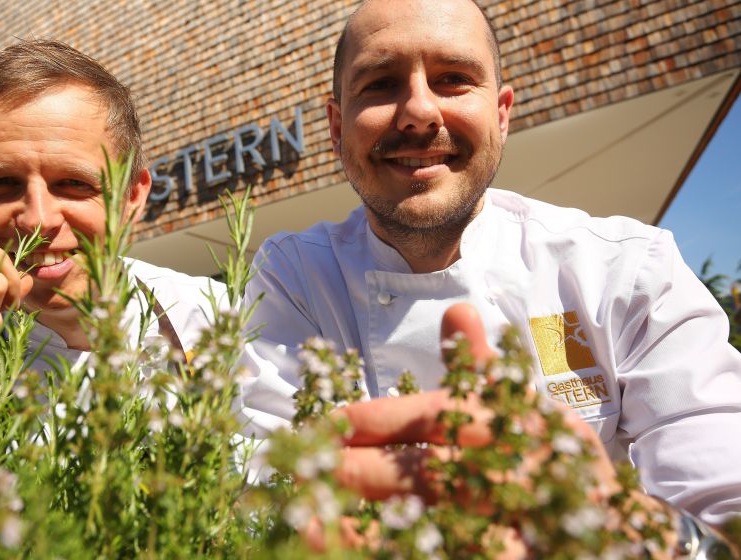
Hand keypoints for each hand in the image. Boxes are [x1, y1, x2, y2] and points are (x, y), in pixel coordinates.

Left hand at [306, 303, 621, 555]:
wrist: (616, 527)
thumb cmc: (550, 452)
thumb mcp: (524, 404)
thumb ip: (483, 364)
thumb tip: (457, 308)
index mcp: (517, 425)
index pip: (441, 418)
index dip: (382, 420)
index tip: (332, 422)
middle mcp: (515, 473)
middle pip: (433, 474)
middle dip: (368, 471)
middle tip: (312, 466)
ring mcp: (515, 522)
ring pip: (437, 524)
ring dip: (372, 524)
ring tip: (310, 518)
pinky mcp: (509, 553)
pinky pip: (446, 553)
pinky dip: (396, 552)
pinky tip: (349, 547)